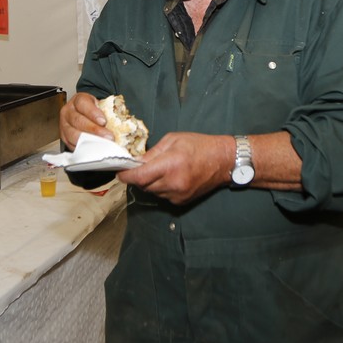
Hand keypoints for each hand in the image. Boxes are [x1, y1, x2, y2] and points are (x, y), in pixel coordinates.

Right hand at [59, 91, 111, 148]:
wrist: (84, 114)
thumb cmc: (94, 110)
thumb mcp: (100, 105)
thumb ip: (107, 111)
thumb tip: (122, 122)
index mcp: (78, 100)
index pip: (83, 103)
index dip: (93, 113)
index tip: (104, 121)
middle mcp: (68, 111)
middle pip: (78, 120)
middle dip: (94, 130)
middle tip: (108, 137)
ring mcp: (64, 125)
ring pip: (73, 134)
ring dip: (89, 141)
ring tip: (103, 145)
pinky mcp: (64, 137)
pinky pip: (71, 144)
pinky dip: (83, 148)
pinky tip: (94, 149)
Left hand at [116, 132, 230, 205]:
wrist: (223, 161)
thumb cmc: (199, 145)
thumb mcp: (173, 140)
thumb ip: (152, 153)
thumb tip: (135, 162)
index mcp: (170, 165)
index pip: (139, 176)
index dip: (125, 175)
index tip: (119, 172)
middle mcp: (173, 183)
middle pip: (143, 185)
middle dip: (138, 177)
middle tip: (141, 167)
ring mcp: (177, 194)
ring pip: (152, 191)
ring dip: (150, 182)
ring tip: (160, 170)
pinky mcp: (181, 202)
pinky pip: (162, 196)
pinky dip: (161, 187)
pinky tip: (170, 177)